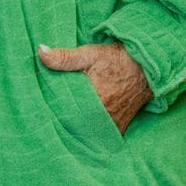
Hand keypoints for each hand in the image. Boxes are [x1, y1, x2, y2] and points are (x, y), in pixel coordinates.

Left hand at [37, 40, 151, 131]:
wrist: (148, 67)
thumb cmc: (118, 60)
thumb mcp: (90, 54)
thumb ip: (64, 57)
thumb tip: (40, 51)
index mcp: (92, 101)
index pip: (62, 114)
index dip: (49, 112)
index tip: (37, 110)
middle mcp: (102, 117)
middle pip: (72, 126)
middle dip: (59, 122)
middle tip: (43, 118)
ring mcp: (111, 125)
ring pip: (84, 132)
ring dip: (73, 128)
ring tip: (57, 125)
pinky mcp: (118, 128)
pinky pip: (98, 134)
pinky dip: (87, 131)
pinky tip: (76, 127)